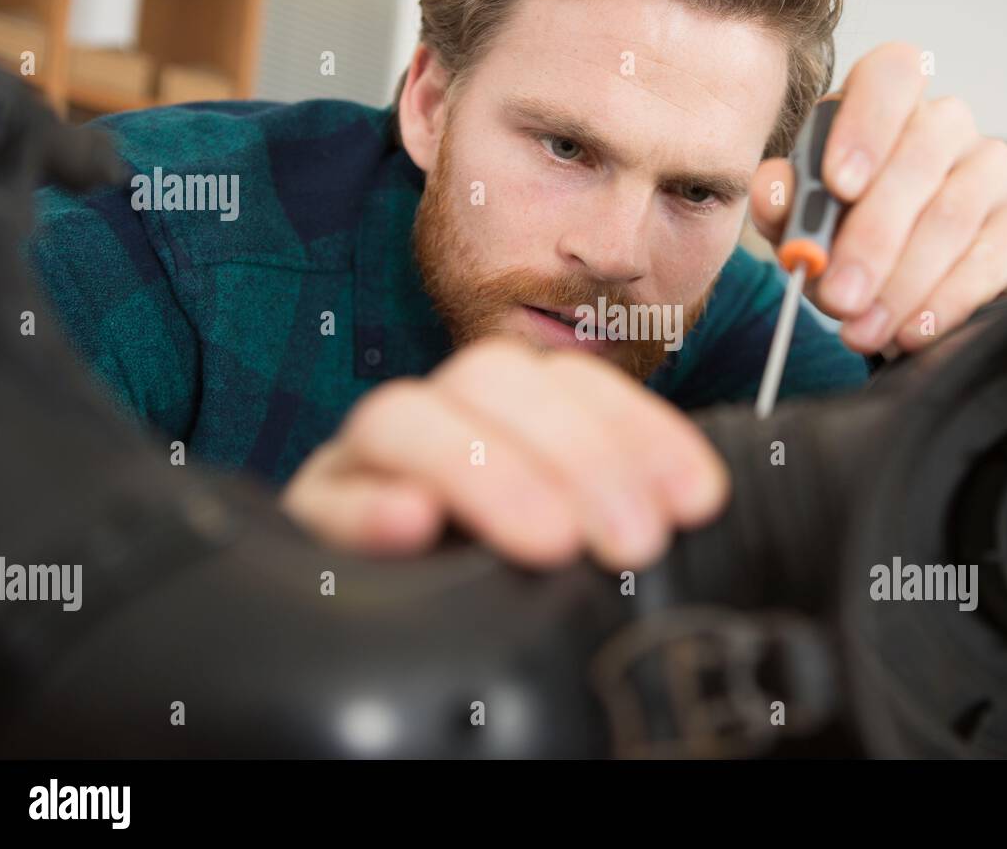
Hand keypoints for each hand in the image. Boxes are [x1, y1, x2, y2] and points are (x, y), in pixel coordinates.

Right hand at [281, 338, 729, 569]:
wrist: (369, 626)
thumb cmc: (490, 575)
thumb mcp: (567, 539)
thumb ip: (614, 509)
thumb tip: (699, 505)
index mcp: (508, 417)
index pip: (573, 383)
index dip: (640, 428)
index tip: (694, 498)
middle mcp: (438, 421)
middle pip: (494, 380)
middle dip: (578, 451)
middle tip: (632, 540)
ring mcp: (364, 463)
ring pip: (404, 417)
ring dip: (487, 470)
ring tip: (549, 539)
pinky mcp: (307, 518)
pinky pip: (323, 496)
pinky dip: (368, 505)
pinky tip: (412, 526)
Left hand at [750, 42, 1006, 355]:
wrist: (898, 291)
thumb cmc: (847, 240)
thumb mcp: (803, 223)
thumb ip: (784, 201)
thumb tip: (773, 188)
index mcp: (887, 105)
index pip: (892, 75)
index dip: (867, 123)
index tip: (838, 184)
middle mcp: (947, 126)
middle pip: (920, 158)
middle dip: (873, 237)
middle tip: (840, 294)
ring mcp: (994, 169)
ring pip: (953, 215)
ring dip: (902, 282)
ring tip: (863, 328)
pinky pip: (994, 257)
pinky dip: (947, 301)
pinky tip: (914, 330)